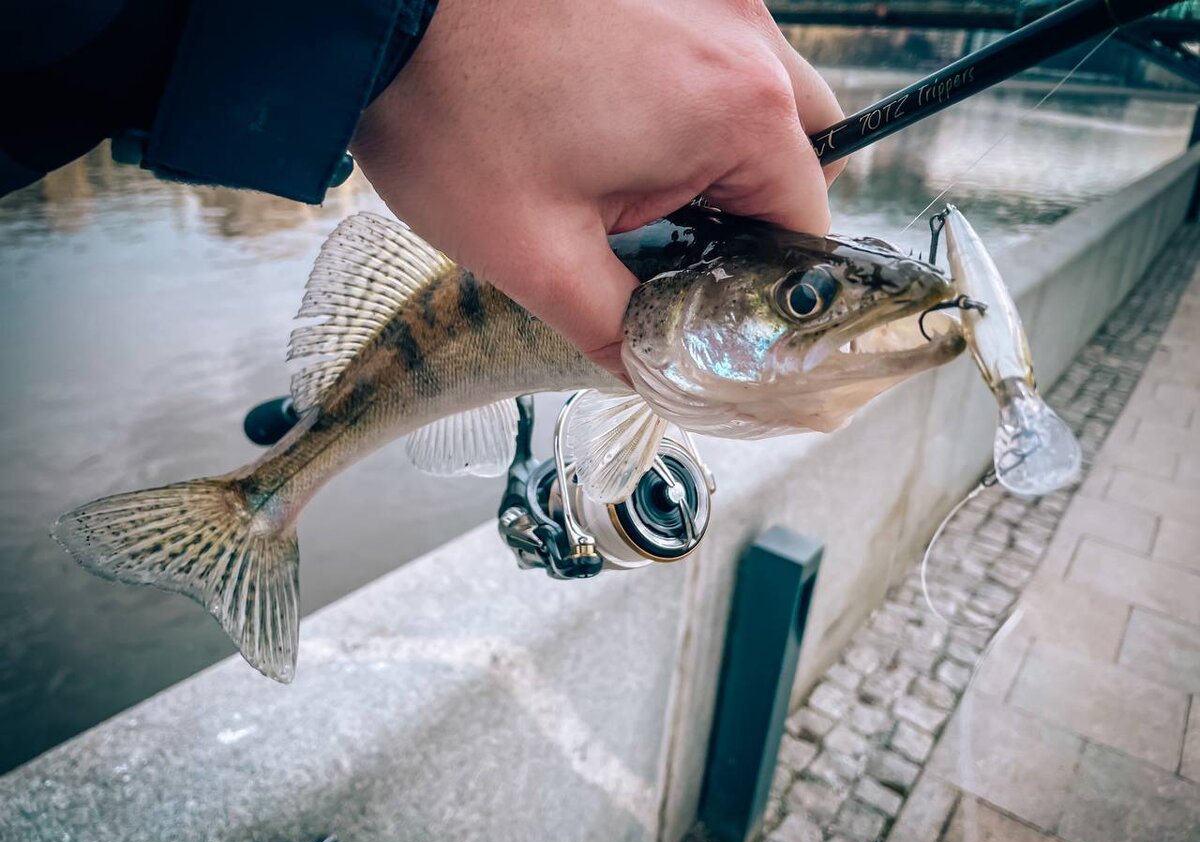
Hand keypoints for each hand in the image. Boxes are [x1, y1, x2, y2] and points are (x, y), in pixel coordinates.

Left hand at [351, 0, 844, 375]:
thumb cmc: (450, 113)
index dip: (765, 280)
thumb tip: (652, 368)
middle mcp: (743, 35)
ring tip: (637, 180)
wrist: (380, 3)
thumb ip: (614, 330)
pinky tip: (615, 120)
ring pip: (761, 92)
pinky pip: (712, 49)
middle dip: (754, 208)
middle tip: (676, 244)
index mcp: (737, 109)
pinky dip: (687, 94)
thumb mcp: (536, 258)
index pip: (807, 219)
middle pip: (802, 149)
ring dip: (723, 148)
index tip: (716, 301)